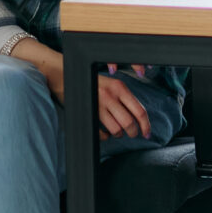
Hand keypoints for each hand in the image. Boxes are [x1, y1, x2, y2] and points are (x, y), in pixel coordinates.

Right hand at [18, 41, 152, 138]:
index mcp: (120, 87)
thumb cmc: (91, 82)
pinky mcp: (86, 113)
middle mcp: (110, 96)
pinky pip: (101, 133)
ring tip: (117, 131)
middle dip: (133, 132)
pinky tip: (105, 132)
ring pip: (116, 130)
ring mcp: (97, 105)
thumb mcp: (111, 84)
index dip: (146, 126)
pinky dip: (105, 136)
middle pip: (129, 123)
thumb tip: (139, 116)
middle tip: (132, 134)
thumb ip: (124, 97)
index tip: (147, 134)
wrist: (65, 76)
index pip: (140, 111)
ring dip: (118, 134)